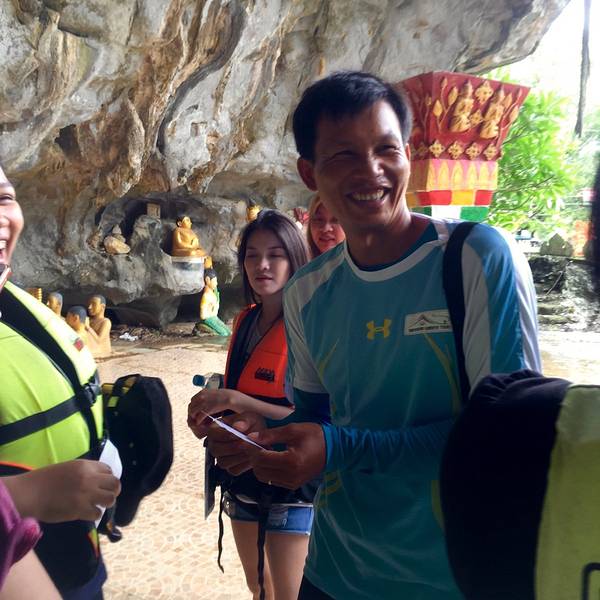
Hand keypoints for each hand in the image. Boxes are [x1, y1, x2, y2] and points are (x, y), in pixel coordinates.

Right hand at [4, 460, 120, 522]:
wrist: (30, 492)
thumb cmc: (43, 480)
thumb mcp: (67, 468)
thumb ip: (82, 473)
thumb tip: (94, 481)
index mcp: (85, 466)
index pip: (108, 469)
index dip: (107, 477)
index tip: (103, 484)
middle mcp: (90, 478)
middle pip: (115, 483)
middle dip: (113, 490)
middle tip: (106, 496)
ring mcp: (86, 494)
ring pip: (110, 499)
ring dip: (106, 503)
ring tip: (98, 505)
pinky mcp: (80, 509)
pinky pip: (97, 514)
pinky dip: (94, 515)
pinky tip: (87, 514)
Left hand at [187, 388, 241, 438]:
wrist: (230, 397)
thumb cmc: (223, 396)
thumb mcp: (212, 393)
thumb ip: (206, 396)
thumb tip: (202, 402)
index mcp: (202, 392)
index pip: (192, 400)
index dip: (193, 406)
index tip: (196, 410)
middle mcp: (201, 396)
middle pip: (191, 406)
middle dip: (192, 412)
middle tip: (195, 417)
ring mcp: (203, 402)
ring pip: (192, 412)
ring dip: (194, 417)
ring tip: (198, 420)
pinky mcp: (207, 409)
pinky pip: (199, 417)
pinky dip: (198, 421)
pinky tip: (200, 423)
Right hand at [206, 412, 265, 475]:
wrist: (261, 436)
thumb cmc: (252, 424)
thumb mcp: (250, 417)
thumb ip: (244, 420)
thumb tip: (237, 426)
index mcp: (214, 429)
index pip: (212, 434)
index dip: (224, 435)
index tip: (237, 434)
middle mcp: (214, 445)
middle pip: (216, 450)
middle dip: (233, 447)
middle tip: (247, 443)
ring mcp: (221, 458)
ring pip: (224, 462)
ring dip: (239, 456)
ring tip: (252, 448)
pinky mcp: (231, 468)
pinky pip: (234, 470)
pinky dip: (244, 464)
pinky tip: (253, 456)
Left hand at [248, 423, 325, 488]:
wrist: (334, 449)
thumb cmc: (314, 436)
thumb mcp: (292, 430)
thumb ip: (271, 434)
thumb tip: (252, 437)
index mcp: (290, 461)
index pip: (261, 459)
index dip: (252, 449)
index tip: (249, 439)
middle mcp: (290, 476)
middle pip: (260, 471)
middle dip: (254, 458)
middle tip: (256, 444)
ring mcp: (292, 483)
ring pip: (264, 478)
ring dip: (260, 465)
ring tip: (265, 450)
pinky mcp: (293, 485)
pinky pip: (273, 480)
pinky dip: (268, 470)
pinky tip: (273, 458)